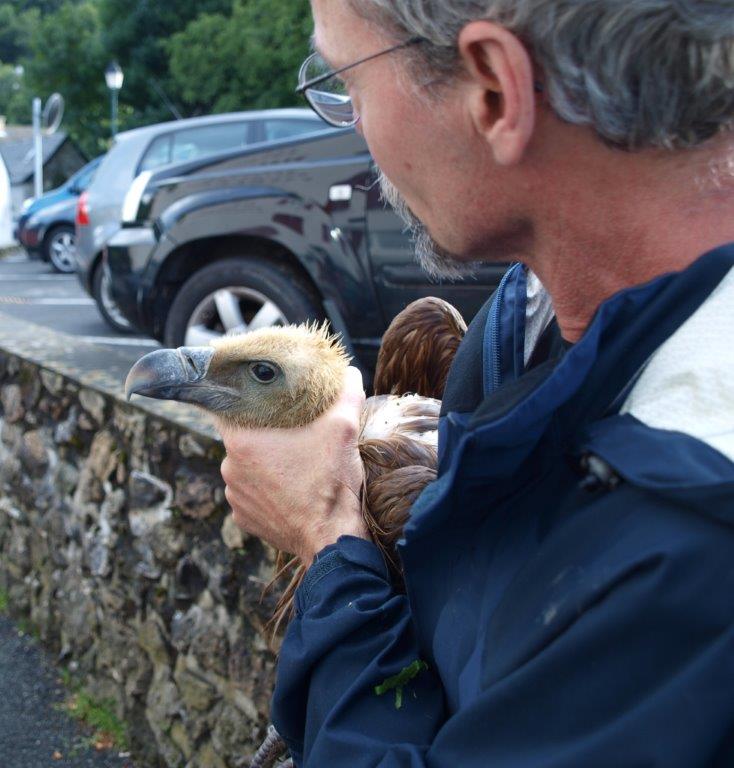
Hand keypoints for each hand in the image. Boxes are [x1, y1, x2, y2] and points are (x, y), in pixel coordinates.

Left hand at [219, 366, 367, 566]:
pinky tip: (289, 489)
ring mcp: (235, 497)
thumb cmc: (331, 482)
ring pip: (246, 469)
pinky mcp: (244, 520)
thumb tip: (350, 372)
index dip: (246, 402)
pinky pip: (251, 496)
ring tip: (293, 463)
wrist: (333, 539)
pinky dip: (266, 492)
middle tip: (291, 433)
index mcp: (242, 442)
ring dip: (265, 465)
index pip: (230, 409)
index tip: (264, 400)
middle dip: (263, 435)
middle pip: (242, 439)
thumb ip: (345, 394)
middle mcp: (229, 469)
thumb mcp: (343, 428)